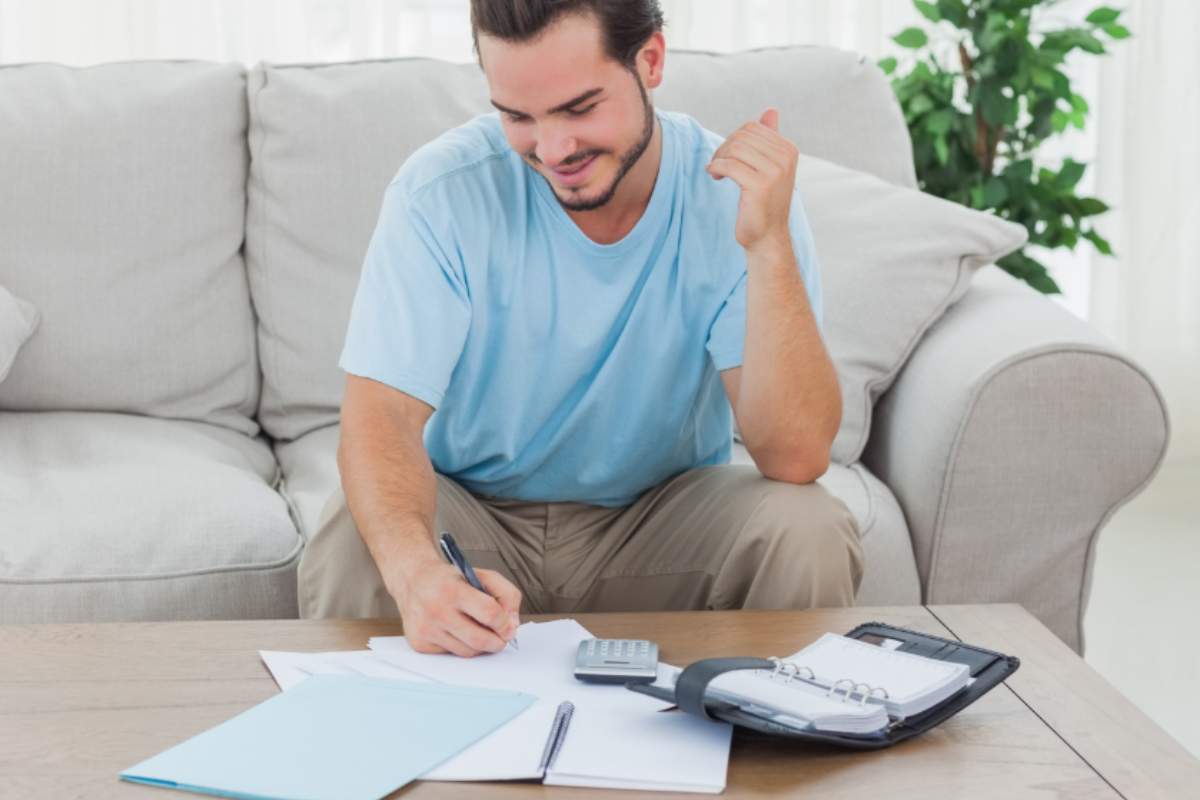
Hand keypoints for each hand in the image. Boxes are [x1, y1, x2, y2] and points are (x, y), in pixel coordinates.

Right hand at [390, 561, 521, 656]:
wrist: (413, 580)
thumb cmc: (450, 580)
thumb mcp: (481, 575)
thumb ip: (506, 594)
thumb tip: (512, 624)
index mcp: (452, 590)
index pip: (489, 613)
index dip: (505, 623)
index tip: (509, 625)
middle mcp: (436, 610)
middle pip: (479, 639)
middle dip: (498, 642)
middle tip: (502, 637)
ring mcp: (426, 629)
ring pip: (467, 651)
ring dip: (481, 646)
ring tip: (480, 632)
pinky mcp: (420, 643)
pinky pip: (452, 654)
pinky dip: (461, 646)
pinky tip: (458, 632)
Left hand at [705, 107, 798, 253]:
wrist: (768, 237)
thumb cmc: (765, 202)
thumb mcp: (770, 167)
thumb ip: (769, 139)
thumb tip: (770, 110)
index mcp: (788, 150)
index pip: (752, 128)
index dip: (733, 139)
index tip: (726, 157)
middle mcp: (785, 158)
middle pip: (742, 136)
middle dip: (724, 148)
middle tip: (717, 165)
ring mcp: (774, 172)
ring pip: (734, 148)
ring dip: (718, 158)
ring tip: (716, 172)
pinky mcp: (759, 186)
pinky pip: (729, 165)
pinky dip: (716, 169)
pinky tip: (714, 177)